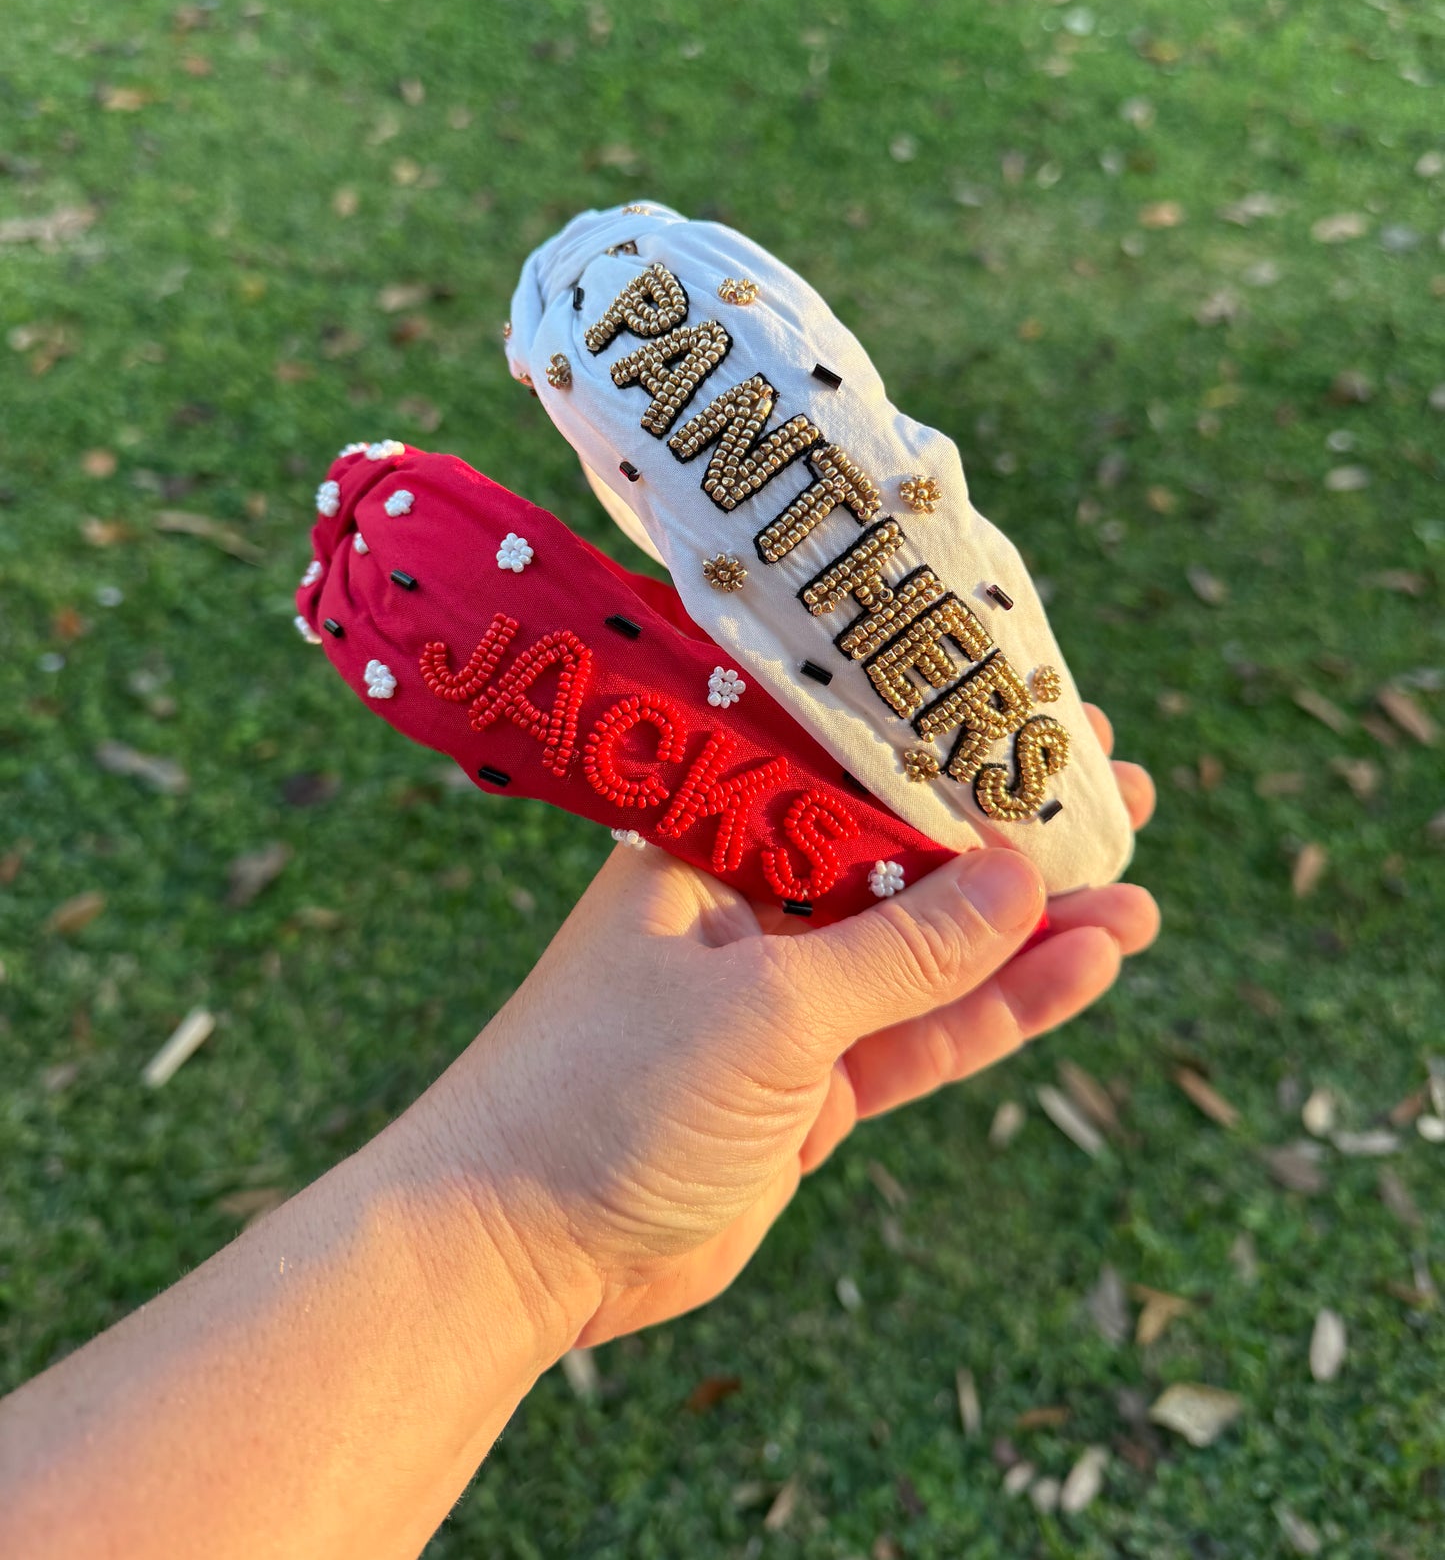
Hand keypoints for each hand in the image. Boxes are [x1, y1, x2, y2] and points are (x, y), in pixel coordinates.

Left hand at [413, 708, 1154, 1348]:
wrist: (514, 1249)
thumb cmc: (604, 1088)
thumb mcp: (767, 1005)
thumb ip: (903, 947)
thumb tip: (1024, 873)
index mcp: (710, 842)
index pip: (849, 772)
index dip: (949, 748)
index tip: (1040, 717)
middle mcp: (751, 906)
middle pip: (907, 859)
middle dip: (1012, 836)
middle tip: (1120, 794)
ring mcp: (786, 1002)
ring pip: (931, 954)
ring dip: (1031, 932)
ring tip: (1140, 895)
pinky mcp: (810, 1088)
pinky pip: (922, 1036)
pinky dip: (998, 1008)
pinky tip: (1083, 970)